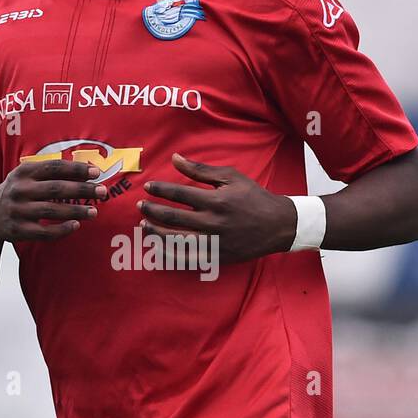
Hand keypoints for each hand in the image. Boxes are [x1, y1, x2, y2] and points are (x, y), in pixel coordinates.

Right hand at [0, 159, 107, 242]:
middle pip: (56, 189)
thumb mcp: (26, 177)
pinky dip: (61, 230)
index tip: (96, 172)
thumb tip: (86, 170)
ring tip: (94, 212)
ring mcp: (18, 210)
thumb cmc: (18, 192)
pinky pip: (44, 232)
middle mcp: (20, 190)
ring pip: (52, 211)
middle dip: (82, 190)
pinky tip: (75, 226)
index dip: (76, 169)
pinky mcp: (18, 230)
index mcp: (23, 172)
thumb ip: (49, 172)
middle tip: (102, 191)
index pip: (54, 168)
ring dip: (76, 211)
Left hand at [138, 153, 297, 264]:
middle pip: (173, 217)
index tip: (148, 187)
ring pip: (176, 240)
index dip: (160, 190)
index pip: (179, 193)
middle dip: (152, 211)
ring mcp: (215, 242)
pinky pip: (187, 259)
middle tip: (140, 206)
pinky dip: (170, 255)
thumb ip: (201, 170)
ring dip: (156, 233)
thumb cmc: (253, 197)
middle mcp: (213, 222)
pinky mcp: (217, 257)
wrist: (277, 225)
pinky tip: (158, 248)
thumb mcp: (231, 177)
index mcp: (216, 200)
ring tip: (144, 226)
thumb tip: (175, 158)